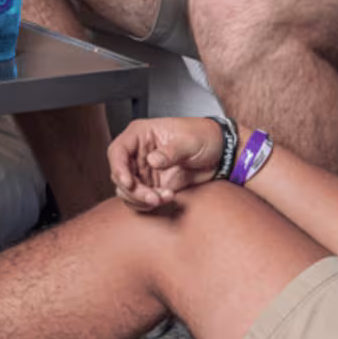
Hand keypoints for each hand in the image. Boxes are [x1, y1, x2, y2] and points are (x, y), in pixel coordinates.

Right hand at [108, 116, 223, 209]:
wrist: (220, 154)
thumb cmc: (204, 137)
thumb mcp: (189, 141)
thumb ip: (170, 151)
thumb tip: (152, 160)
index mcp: (141, 135)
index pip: (117, 151)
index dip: (118, 167)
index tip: (128, 182)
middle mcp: (138, 153)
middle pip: (120, 174)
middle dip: (134, 190)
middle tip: (153, 197)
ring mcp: (143, 170)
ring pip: (127, 190)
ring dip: (142, 199)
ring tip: (164, 197)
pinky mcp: (152, 184)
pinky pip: (140, 198)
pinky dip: (149, 203)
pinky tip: (167, 197)